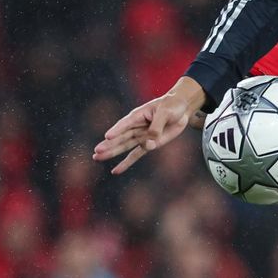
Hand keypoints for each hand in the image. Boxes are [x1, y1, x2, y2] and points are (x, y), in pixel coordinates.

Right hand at [94, 77, 208, 173]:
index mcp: (138, 115)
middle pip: (121, 137)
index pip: (125, 124)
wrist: (181, 109)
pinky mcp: (149, 144)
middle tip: (96, 152)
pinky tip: (116, 171)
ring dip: (112, 153)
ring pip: (124, 146)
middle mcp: (136, 127)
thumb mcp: (166, 112)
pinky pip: (136, 155)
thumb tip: (150, 141)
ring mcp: (141, 136)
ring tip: (97, 158)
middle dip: (109, 145)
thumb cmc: (172, 106)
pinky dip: (126, 163)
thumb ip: (157, 126)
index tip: (108, 136)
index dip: (117, 130)